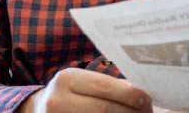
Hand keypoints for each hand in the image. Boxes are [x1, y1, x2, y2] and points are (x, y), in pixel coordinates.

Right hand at [16, 68, 153, 112]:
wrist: (41, 109)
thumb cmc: (71, 93)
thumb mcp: (83, 82)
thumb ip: (109, 85)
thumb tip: (141, 95)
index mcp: (67, 79)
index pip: (104, 86)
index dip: (129, 95)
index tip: (147, 100)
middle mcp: (57, 100)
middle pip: (103, 109)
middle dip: (130, 112)